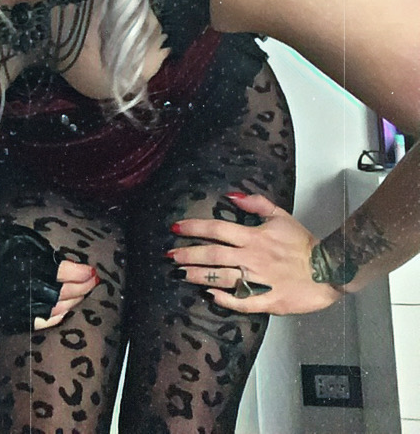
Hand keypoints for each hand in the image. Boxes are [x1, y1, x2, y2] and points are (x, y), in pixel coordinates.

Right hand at [0, 225, 98, 332]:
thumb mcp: (24, 240)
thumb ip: (44, 251)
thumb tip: (64, 262)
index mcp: (35, 267)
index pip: (66, 273)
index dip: (82, 273)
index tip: (92, 271)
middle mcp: (32, 289)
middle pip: (65, 292)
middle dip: (82, 288)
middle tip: (93, 283)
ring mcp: (25, 307)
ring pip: (57, 309)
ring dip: (73, 302)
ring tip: (83, 295)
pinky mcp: (17, 318)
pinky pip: (42, 323)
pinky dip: (56, 318)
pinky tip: (65, 312)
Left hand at [167, 193, 341, 314]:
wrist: (329, 269)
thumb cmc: (303, 243)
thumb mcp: (281, 216)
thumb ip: (256, 204)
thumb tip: (231, 196)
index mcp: (253, 237)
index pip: (217, 229)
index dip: (194, 227)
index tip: (176, 228)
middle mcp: (252, 258)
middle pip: (213, 254)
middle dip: (188, 254)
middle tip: (169, 255)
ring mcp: (259, 280)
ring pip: (221, 277)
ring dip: (198, 275)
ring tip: (180, 273)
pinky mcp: (268, 301)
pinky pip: (242, 302)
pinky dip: (224, 299)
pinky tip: (209, 295)